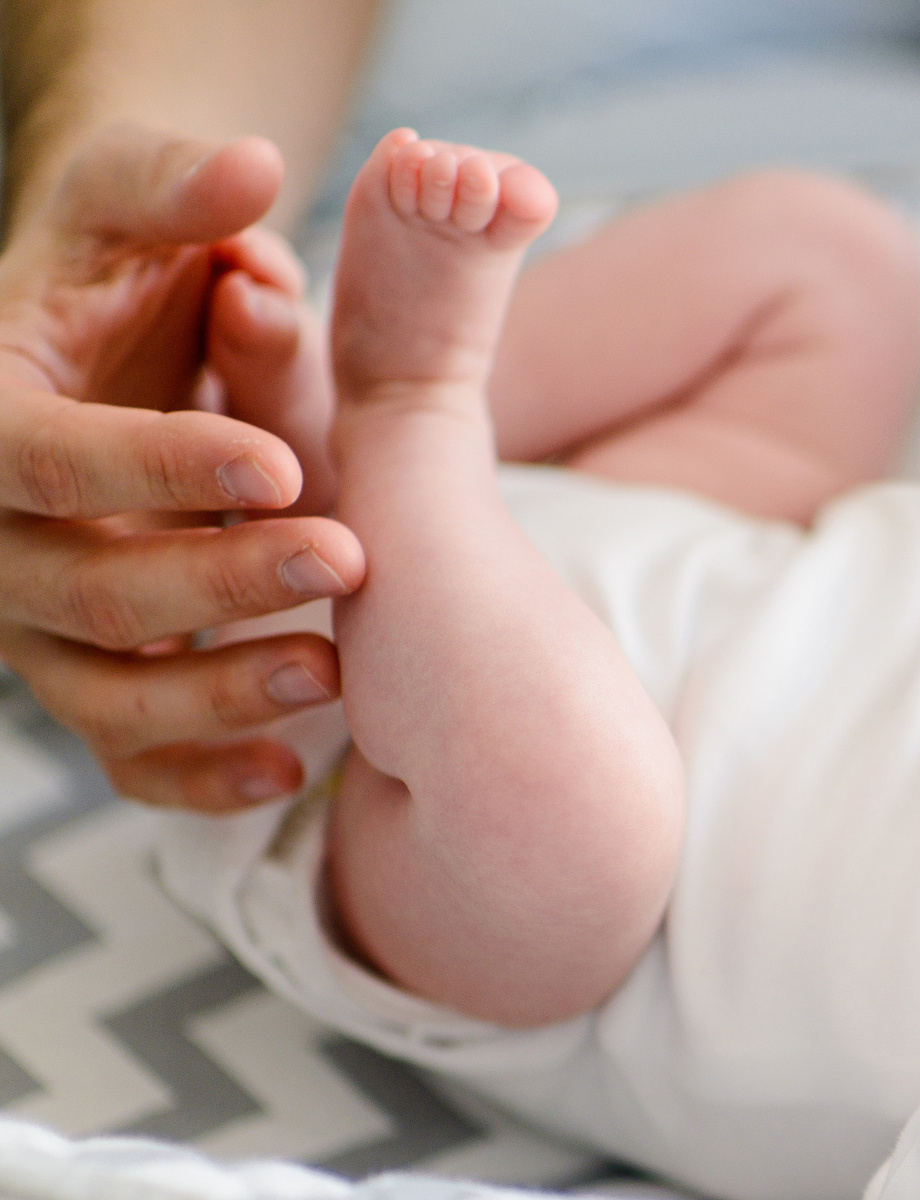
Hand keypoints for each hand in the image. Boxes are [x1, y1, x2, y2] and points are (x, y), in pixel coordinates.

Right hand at [0, 125, 365, 809]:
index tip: (280, 462)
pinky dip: (201, 777)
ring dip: (216, 694)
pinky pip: (128, 758)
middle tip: (348, 557)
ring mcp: (39, 623)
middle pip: (84, 589)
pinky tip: (293, 770)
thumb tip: (253, 170)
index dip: (156, 466)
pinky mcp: (96, 682)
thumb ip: (182, 193)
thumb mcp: (141, 212)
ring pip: (105, 692)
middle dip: (217, 582)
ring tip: (334, 675)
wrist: (116, 352)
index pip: (43, 459)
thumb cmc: (127, 275)